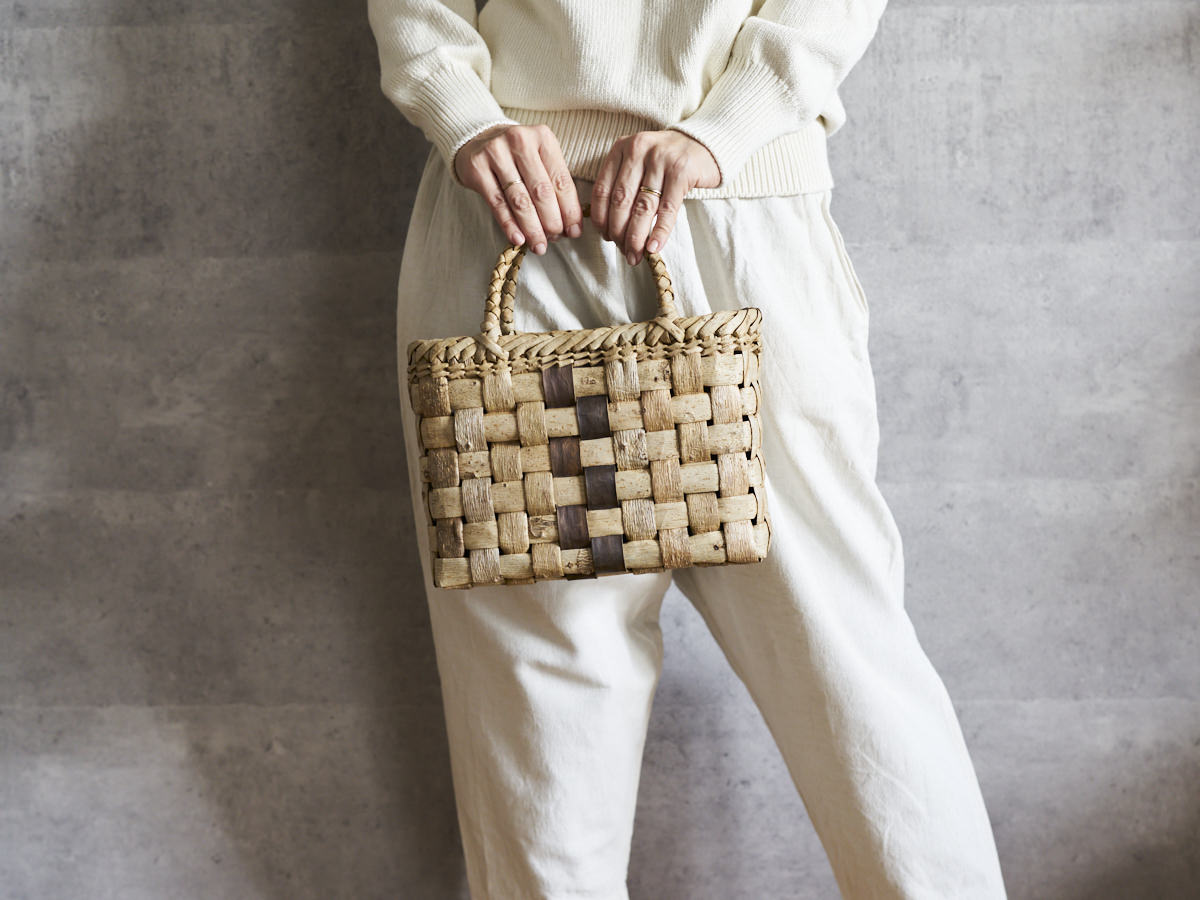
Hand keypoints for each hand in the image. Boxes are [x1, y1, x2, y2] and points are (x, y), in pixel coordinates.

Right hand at [453, 123, 584, 254]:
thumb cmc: (516, 155)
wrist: (478, 139)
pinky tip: (519, 239)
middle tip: (555, 239)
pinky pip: (497, 203)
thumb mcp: (539, 158)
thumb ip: (554, 184)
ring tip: (539, 245)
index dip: (570, 210)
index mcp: (542, 138)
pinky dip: (509, 225)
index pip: (561, 180)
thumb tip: (569, 225)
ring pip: (519, 200)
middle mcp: (520, 141)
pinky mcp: (477, 168)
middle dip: (551, 221)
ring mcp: (496, 153)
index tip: (574, 231)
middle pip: (541, 191)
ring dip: (532, 228)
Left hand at [589, 130, 719, 265]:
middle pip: (621, 201)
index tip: (606, 237)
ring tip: (635, 256)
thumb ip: (623, 185)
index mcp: (621, 148)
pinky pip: (667, 209)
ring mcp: (661, 159)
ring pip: (642, 207)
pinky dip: (659, 232)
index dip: (601, 219)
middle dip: (619, 232)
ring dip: (636, 237)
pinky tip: (654, 248)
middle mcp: (638, 150)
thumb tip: (610, 228)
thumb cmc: (666, 160)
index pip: (602, 189)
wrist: (705, 143)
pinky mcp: (682, 171)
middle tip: (623, 252)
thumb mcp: (639, 163)